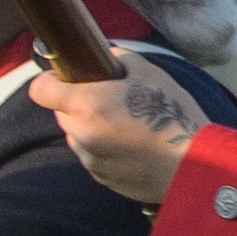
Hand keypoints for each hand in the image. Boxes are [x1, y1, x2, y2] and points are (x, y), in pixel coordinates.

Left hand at [27, 54, 205, 206]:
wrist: (196, 164)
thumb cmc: (174, 114)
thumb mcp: (148, 73)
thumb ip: (116, 60)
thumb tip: (98, 57)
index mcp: (87, 105)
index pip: (40, 90)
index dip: (51, 82)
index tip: (65, 79)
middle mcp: (81, 134)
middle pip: (62, 113)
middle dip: (79, 105)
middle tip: (111, 101)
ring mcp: (89, 159)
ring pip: (78, 136)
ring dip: (92, 129)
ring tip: (129, 125)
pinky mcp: (100, 178)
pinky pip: (93, 157)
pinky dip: (105, 149)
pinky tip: (134, 146)